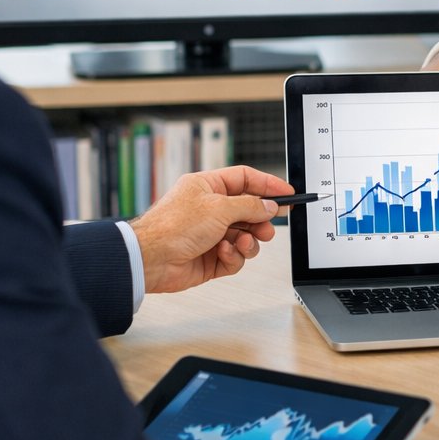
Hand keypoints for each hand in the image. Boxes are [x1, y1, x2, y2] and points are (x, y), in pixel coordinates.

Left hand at [129, 166, 291, 293]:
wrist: (151, 260)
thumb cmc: (173, 226)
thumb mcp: (219, 207)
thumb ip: (250, 206)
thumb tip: (269, 206)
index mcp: (207, 187)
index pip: (244, 179)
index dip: (267, 185)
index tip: (287, 193)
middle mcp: (209, 209)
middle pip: (248, 210)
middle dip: (261, 220)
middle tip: (268, 226)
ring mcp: (211, 234)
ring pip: (246, 236)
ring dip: (249, 240)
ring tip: (244, 242)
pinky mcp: (211, 257)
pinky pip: (236, 256)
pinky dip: (234, 255)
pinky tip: (223, 252)